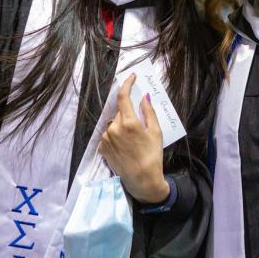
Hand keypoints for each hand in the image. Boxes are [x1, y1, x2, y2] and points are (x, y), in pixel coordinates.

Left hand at [98, 73, 169, 203]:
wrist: (142, 180)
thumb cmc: (153, 155)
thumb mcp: (156, 132)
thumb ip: (149, 112)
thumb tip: (145, 97)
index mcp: (128, 122)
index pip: (123, 96)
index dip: (127, 84)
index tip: (131, 77)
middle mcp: (114, 128)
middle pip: (120, 111)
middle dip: (129, 112)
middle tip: (139, 123)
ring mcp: (106, 139)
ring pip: (114, 123)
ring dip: (122, 124)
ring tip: (133, 139)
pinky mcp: (102, 148)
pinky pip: (108, 134)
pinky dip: (116, 135)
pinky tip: (125, 145)